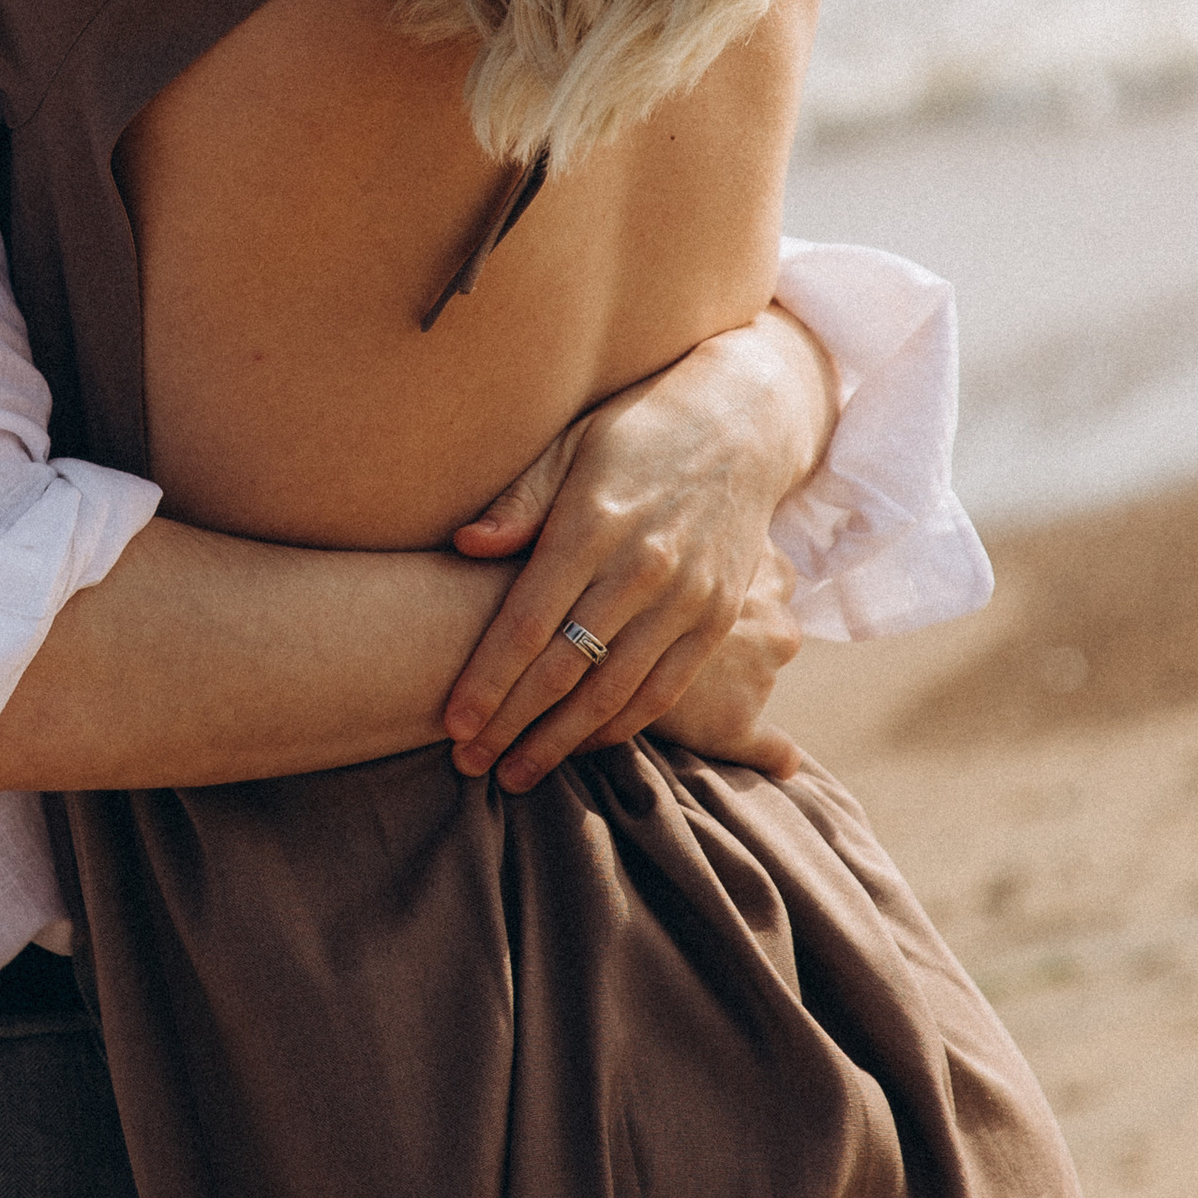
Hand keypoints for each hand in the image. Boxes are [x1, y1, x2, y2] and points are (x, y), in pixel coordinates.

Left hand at [440, 307, 832, 792]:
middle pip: (563, 669)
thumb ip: (521, 499)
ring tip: (517, 774)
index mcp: (593, 524)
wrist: (743, 423)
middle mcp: (642, 568)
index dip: (486, 683)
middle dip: (511, 725)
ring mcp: (686, 597)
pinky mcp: (716, 617)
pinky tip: (582, 746)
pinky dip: (620, 726)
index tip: (454, 724)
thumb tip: (465, 543)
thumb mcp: (572, 444)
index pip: (527, 624)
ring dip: (560, 742)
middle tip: (469, 763)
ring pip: (613, 693)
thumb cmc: (637, 432)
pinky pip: (664, 690)